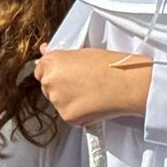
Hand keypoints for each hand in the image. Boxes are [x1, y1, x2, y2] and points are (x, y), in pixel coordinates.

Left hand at [33, 48, 152, 125]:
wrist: (126, 84)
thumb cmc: (109, 65)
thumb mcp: (82, 52)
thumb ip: (61, 56)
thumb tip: (44, 50)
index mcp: (50, 62)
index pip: (40, 71)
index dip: (53, 73)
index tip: (65, 76)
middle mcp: (49, 81)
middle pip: (47, 88)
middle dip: (60, 88)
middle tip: (82, 85)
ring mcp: (57, 100)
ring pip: (58, 103)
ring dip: (69, 101)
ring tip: (91, 94)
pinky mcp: (67, 116)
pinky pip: (69, 116)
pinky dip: (79, 113)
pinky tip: (94, 105)